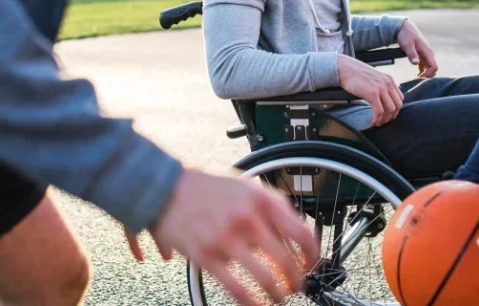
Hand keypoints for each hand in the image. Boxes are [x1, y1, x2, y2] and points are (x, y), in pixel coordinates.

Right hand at [131, 168, 318, 305]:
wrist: (166, 186)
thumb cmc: (207, 187)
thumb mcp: (246, 186)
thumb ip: (272, 207)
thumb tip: (295, 233)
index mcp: (261, 199)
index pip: (301, 232)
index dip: (312, 254)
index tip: (311, 263)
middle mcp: (248, 218)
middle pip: (287, 260)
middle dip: (296, 279)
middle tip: (296, 286)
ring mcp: (227, 239)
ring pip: (267, 278)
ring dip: (279, 294)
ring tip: (279, 298)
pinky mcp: (207, 257)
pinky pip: (237, 289)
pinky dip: (252, 303)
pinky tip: (258, 305)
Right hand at [337, 54, 402, 126]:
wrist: (345, 68)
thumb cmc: (356, 73)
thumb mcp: (374, 77)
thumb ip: (381, 85)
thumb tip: (383, 98)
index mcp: (389, 79)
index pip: (400, 98)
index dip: (396, 109)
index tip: (388, 114)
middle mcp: (388, 83)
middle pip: (398, 105)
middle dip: (392, 116)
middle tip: (384, 121)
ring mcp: (381, 88)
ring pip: (390, 110)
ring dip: (385, 119)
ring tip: (378, 122)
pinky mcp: (372, 94)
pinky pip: (379, 111)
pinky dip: (377, 119)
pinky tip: (373, 121)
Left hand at [396, 19, 437, 77]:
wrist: (403, 27)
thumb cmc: (405, 35)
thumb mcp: (407, 45)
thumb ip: (412, 54)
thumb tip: (416, 63)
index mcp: (427, 51)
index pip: (434, 67)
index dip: (428, 74)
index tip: (418, 77)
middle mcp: (429, 53)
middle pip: (433, 68)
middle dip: (427, 75)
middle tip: (416, 79)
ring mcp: (426, 54)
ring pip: (429, 67)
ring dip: (425, 73)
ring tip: (416, 78)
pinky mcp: (422, 54)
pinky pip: (425, 65)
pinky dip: (422, 70)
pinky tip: (416, 74)